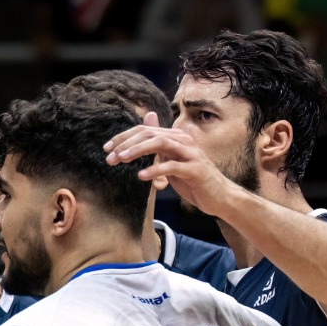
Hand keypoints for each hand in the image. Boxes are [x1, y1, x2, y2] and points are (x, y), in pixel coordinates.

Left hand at [104, 114, 230, 207]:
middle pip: (150, 133)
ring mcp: (191, 154)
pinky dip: (156, 170)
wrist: (219, 197)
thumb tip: (145, 128)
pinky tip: (142, 176)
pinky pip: (172, 166)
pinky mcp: (195, 170)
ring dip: (138, 150)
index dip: (124, 137)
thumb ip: (157, 147)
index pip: (145, 130)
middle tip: (110, 157)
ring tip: (122, 159)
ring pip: (161, 143)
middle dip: (127, 144)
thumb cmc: (192, 181)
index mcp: (176, 137)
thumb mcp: (171, 162)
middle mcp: (183, 141)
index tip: (107, 149)